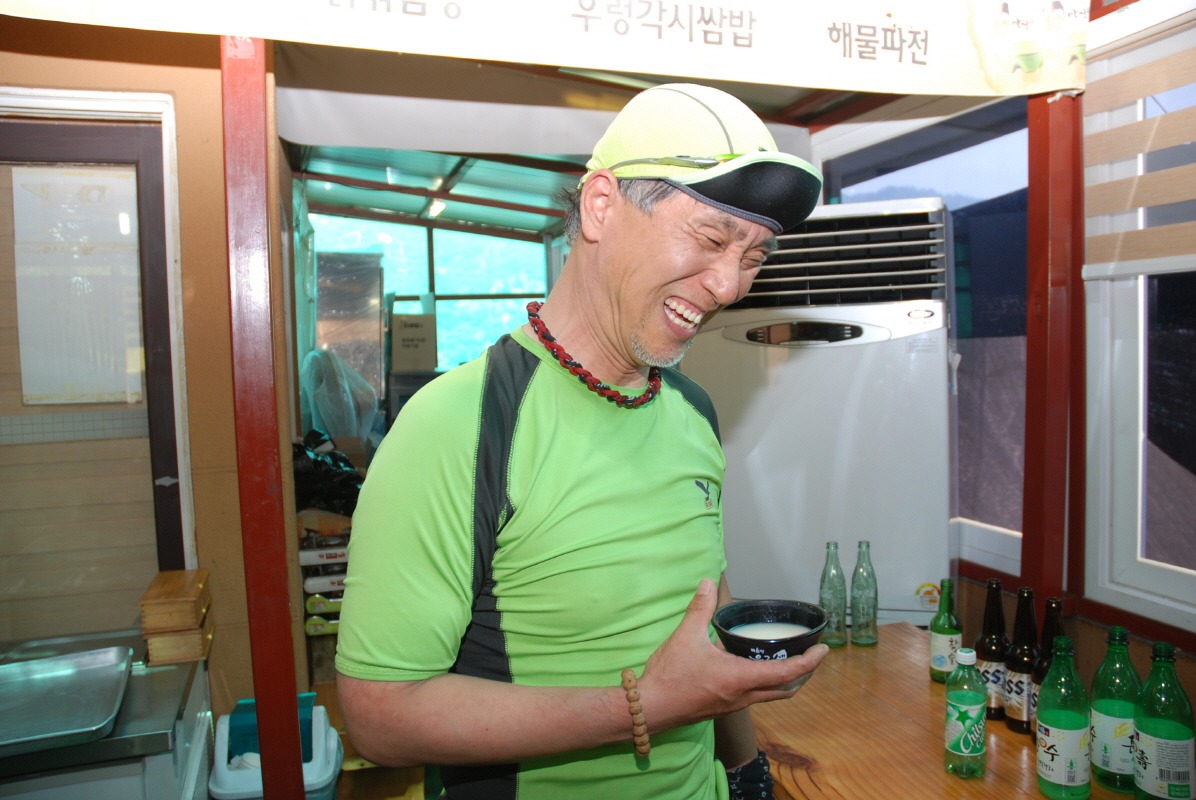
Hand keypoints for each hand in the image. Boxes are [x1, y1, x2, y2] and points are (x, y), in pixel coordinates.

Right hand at [637, 578, 828, 731]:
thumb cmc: (670, 675)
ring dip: (785, 681)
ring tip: (788, 661)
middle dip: (803, 674)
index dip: (809, 662)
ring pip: (771, 696)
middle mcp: (743, 696)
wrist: (650, 708)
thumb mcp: (686, 636)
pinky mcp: (723, 708)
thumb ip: (700, 608)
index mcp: (741, 678)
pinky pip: (755, 698)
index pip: (787, 673)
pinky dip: (767, 685)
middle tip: (810, 655)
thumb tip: (708, 583)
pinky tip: (754, 670)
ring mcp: (734, 705)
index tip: (824, 650)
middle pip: (786, 690)